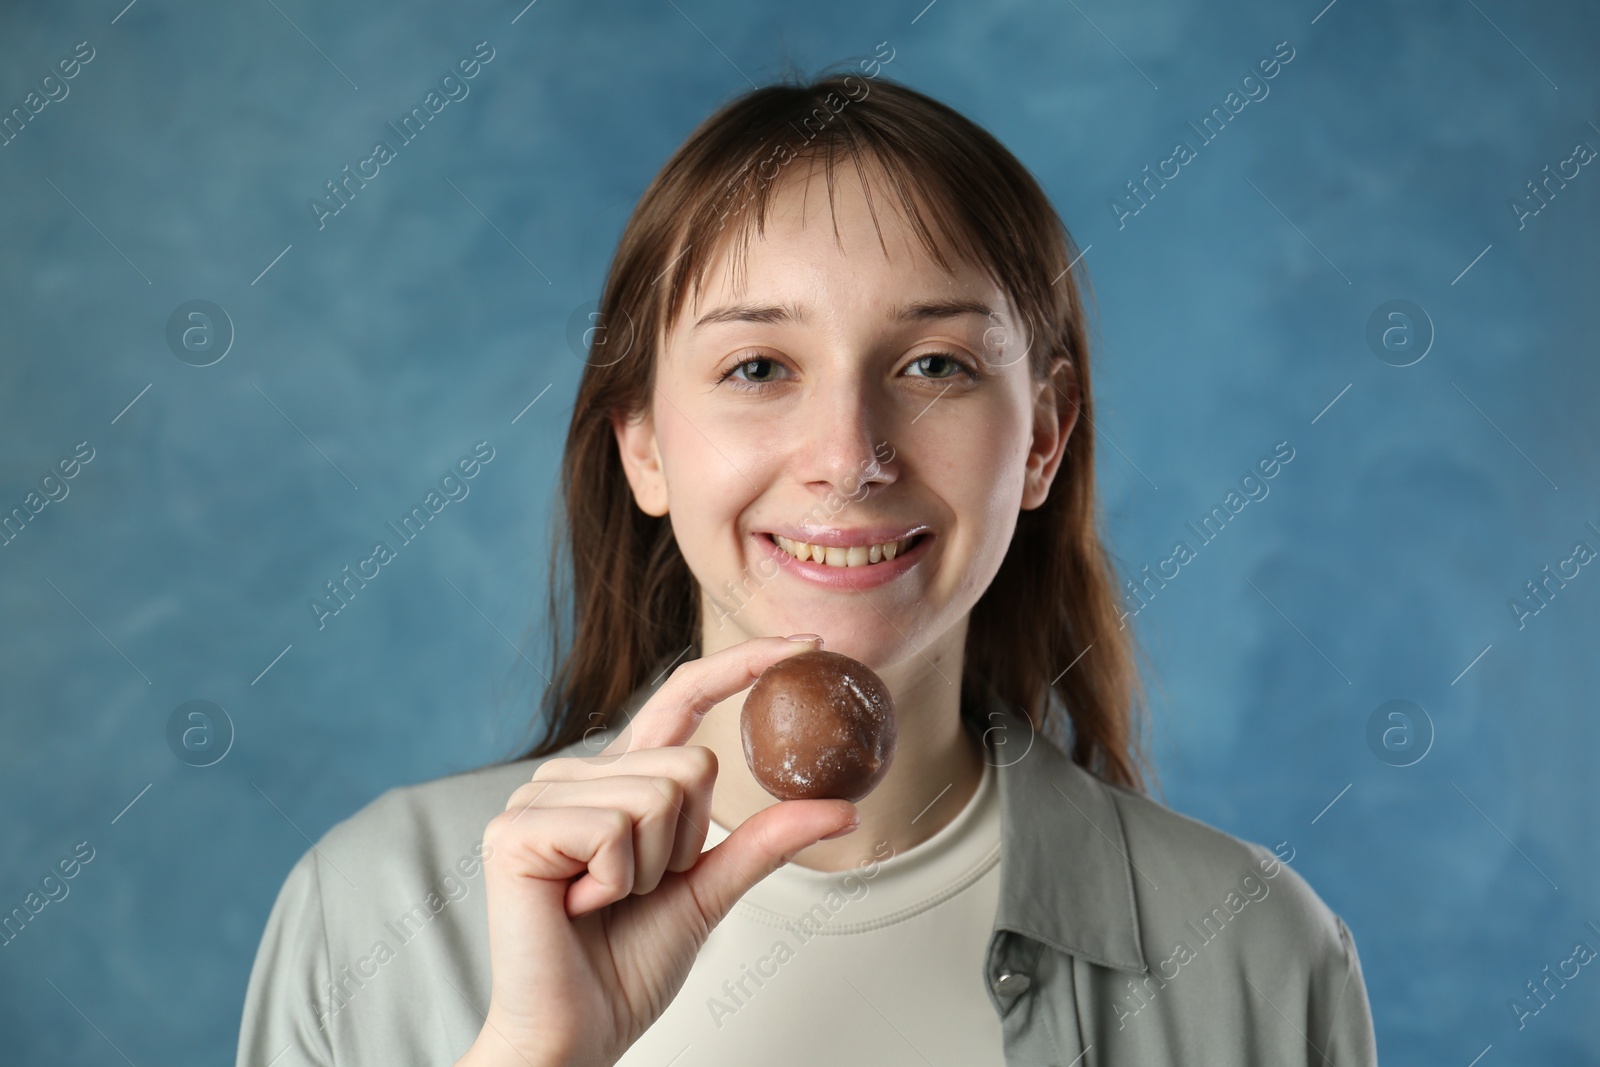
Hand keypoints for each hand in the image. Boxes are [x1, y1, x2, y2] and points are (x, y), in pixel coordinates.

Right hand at [458, 636, 859, 1066]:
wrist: (577, 1033)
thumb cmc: (626, 965)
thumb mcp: (710, 891)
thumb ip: (764, 842)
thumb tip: (842, 809)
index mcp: (618, 779)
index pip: (684, 695)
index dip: (742, 664)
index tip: (807, 644)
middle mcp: (575, 775)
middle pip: (689, 762)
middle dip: (687, 843)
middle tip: (641, 890)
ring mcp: (539, 797)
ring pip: (659, 793)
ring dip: (652, 868)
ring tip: (606, 900)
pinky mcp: (517, 828)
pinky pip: (615, 827)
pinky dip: (617, 881)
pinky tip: (579, 905)